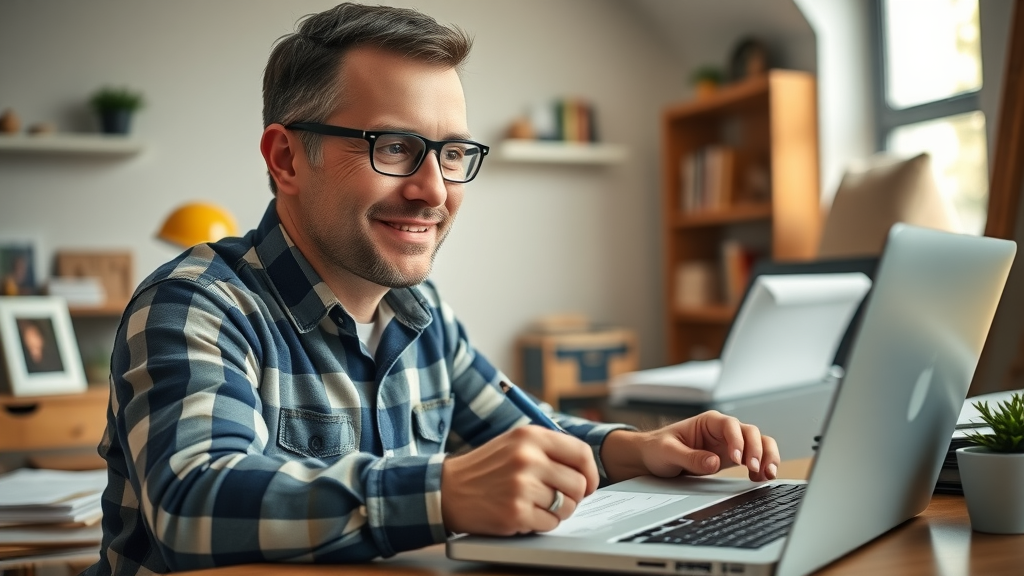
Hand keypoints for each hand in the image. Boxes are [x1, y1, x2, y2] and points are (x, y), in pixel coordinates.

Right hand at [441, 425, 598, 534]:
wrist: (448, 490)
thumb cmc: (486, 468)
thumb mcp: (515, 442)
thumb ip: (548, 448)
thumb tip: (585, 469)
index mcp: (530, 436)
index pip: (581, 453)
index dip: (590, 473)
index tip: (588, 484)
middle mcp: (528, 458)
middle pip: (579, 484)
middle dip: (572, 496)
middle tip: (556, 498)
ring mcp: (521, 486)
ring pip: (567, 506)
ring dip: (557, 511)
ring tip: (536, 505)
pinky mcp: (515, 512)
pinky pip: (550, 524)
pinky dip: (541, 524)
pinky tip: (524, 514)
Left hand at [600, 411, 779, 482]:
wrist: (652, 458)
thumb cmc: (657, 449)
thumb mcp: (668, 452)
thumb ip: (690, 457)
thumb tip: (713, 462)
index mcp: (708, 421)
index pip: (730, 425)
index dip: (737, 440)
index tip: (736, 459)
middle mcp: (722, 430)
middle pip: (751, 433)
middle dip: (757, 450)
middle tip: (756, 469)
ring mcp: (730, 443)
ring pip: (759, 443)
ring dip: (767, 457)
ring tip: (767, 475)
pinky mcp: (732, 457)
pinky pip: (755, 457)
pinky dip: (762, 465)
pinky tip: (761, 478)